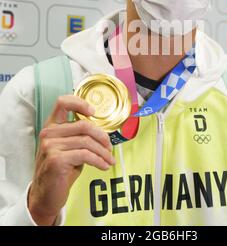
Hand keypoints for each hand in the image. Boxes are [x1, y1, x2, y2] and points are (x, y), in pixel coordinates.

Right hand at [28, 95, 114, 224]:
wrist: (46, 194)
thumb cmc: (60, 169)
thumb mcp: (68, 147)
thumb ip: (79, 135)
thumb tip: (103, 131)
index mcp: (51, 126)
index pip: (62, 102)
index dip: (79, 103)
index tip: (93, 112)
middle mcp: (49, 133)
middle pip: (84, 125)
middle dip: (102, 136)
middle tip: (109, 146)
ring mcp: (51, 146)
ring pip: (87, 142)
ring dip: (103, 152)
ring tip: (109, 159)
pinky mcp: (56, 160)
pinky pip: (85, 155)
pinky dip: (99, 160)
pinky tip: (104, 165)